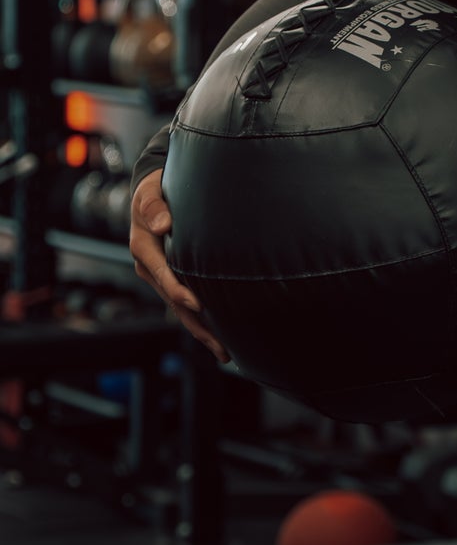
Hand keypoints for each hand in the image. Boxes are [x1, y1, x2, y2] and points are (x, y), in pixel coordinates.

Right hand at [129, 168, 229, 363]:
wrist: (150, 194)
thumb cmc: (153, 191)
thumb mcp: (149, 192)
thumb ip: (153, 205)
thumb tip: (162, 223)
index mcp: (143, 249)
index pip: (164, 275)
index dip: (180, 291)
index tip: (200, 305)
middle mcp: (150, 268)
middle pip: (175, 302)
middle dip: (198, 326)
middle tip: (222, 347)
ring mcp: (160, 277)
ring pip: (181, 309)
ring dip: (202, 331)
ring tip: (224, 353)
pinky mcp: (170, 278)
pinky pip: (184, 303)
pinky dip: (201, 320)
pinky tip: (218, 335)